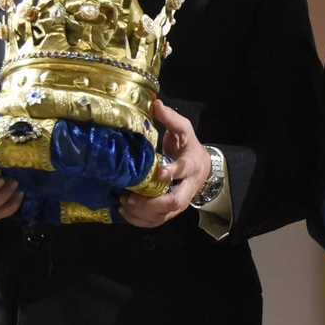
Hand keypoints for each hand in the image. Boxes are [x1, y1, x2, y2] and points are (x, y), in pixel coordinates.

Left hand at [119, 99, 210, 227]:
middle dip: (151, 202)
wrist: (201, 167)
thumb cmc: (188, 147)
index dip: (171, 172)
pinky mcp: (171, 211)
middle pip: (174, 201)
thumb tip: (156, 103)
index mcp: (192, 164)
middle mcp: (188, 187)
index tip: (157, 172)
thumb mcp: (184, 130)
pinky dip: (140, 220)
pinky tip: (125, 212)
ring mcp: (180, 202)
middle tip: (130, 197)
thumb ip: (171, 119)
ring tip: (123, 204)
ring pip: (164, 215)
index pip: (184, 170)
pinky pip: (157, 221)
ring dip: (142, 213)